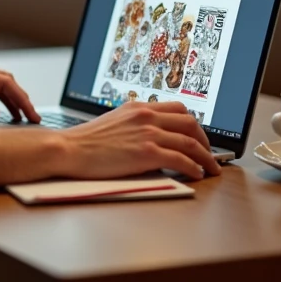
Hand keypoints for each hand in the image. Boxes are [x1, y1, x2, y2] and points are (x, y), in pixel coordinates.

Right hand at [56, 101, 220, 180]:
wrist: (69, 149)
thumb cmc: (86, 141)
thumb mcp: (113, 122)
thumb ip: (134, 124)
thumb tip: (151, 136)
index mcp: (138, 107)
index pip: (177, 108)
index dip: (194, 123)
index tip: (198, 135)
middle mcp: (146, 116)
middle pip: (190, 122)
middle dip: (205, 139)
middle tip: (209, 152)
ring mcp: (148, 133)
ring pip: (190, 141)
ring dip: (206, 156)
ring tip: (210, 168)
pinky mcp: (147, 152)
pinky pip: (181, 160)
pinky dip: (194, 168)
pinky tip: (197, 174)